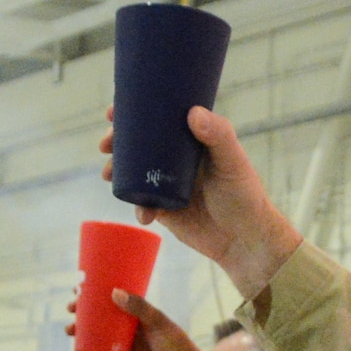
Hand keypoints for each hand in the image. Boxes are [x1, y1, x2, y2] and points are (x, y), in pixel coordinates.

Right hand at [100, 105, 301, 299]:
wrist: (245, 240)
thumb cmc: (245, 195)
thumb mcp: (232, 161)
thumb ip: (218, 135)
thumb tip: (192, 113)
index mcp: (191, 140)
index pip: (159, 119)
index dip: (134, 111)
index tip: (113, 110)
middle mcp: (177, 159)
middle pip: (140, 144)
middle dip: (117, 142)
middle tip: (105, 144)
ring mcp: (168, 184)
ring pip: (135, 173)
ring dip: (116, 172)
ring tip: (107, 174)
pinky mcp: (165, 210)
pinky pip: (142, 204)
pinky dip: (136, 207)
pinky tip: (141, 213)